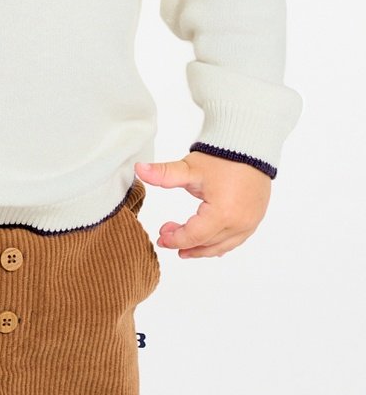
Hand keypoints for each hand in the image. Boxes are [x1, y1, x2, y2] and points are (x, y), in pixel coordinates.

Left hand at [134, 152, 271, 258]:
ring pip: (223, 245)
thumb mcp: (189, 168)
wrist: (249, 146)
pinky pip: (236, 240)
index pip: (194, 236)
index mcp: (222, 214)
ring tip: (185, 249)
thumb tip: (138, 169)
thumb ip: (164, 174)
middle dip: (185, 244)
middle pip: (207, 244)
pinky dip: (220, 244)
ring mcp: (249, 222)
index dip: (175, 239)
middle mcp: (238, 223)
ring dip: (203, 249)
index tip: (161, 236)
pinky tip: (210, 245)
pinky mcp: (255, 218)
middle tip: (167, 238)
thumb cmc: (221, 157)